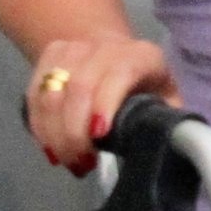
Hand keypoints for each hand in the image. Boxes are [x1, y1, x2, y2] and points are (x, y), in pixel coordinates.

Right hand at [20, 33, 176, 175]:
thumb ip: (170, 124)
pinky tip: (51, 148)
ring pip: (51, 92)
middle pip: (78, 86)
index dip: (105, 103)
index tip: (98, 136)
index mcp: (141, 56)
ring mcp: (74, 48)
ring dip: (54, 134)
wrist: (111, 51)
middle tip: (81, 164)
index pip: (118, 73)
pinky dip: (39, 126)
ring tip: (69, 160)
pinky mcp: (49, 55)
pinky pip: (34, 94)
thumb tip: (175, 151)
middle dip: (74, 132)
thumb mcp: (167, 102)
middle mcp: (105, 46)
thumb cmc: (145, 87)